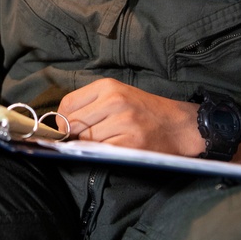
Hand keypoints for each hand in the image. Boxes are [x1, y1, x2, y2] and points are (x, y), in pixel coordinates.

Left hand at [57, 78, 204, 155]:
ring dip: (93, 145)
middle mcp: (114, 101)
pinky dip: (105, 153)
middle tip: (91, 137)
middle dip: (76, 135)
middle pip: (74, 124)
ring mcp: (123, 122)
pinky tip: (117, 147)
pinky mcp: (130, 143)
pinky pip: (102, 152)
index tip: (68, 128)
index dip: (62, 120)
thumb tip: (60, 124)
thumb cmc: (144, 111)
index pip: (68, 104)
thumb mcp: (117, 95)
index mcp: (108, 86)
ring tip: (111, 139)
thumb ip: (90, 104)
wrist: (180, 125)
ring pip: (87, 140)